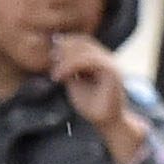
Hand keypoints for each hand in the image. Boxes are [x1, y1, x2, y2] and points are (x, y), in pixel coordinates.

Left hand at [49, 35, 146, 163]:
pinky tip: (60, 76)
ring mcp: (111, 64)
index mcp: (100, 60)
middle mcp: (107, 59)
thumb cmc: (91, 105)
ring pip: (86, 50)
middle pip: (84, 42)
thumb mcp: (74, 83)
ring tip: (54, 73)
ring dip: (66, 60)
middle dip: (64, 49)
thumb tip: (56, 54)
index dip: (66, 43)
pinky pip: (90, 61)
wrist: (106, 121)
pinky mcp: (112, 72)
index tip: (50, 55)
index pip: (83, 42)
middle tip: (51, 61)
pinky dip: (71, 66)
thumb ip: (69, 68)